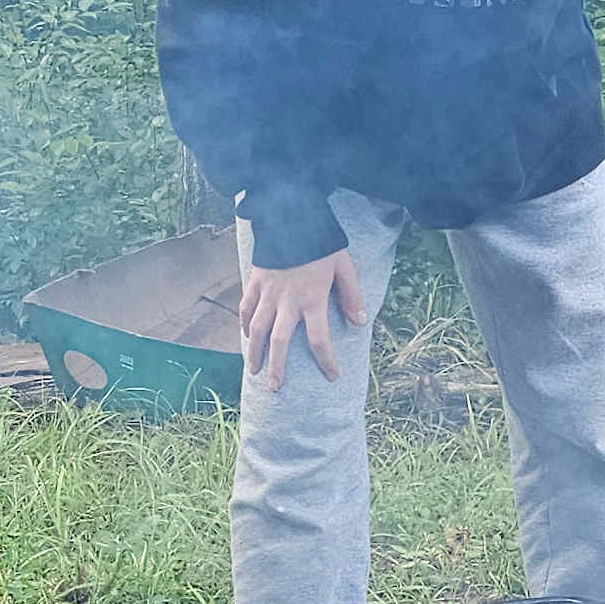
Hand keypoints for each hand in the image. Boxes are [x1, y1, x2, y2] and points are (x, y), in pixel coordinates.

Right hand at [241, 249, 365, 393]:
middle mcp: (287, 301)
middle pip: (280, 342)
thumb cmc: (321, 244)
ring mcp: (268, 293)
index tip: (331, 376)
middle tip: (276, 387)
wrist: (292, 216)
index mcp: (312, 300)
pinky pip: (247, 307)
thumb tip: (359, 322)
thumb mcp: (344, 267)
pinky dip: (245, 324)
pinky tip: (247, 336)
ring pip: (258, 329)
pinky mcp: (256, 282)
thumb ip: (352, 296)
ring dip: (255, 352)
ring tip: (254, 371)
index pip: (319, 339)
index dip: (326, 360)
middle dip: (278, 367)